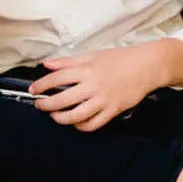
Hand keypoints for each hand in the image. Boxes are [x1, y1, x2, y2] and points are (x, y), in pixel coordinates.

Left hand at [33, 41, 182, 130]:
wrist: (148, 66)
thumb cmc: (122, 58)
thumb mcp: (94, 55)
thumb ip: (69, 61)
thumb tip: (48, 64)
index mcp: (87, 69)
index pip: (57, 78)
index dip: (42, 85)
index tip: (34, 90)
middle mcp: (93, 86)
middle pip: (62, 100)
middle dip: (46, 105)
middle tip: (40, 105)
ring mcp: (104, 100)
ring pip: (76, 116)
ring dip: (60, 118)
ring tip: (55, 116)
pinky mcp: (113, 110)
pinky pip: (93, 124)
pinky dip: (81, 126)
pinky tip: (75, 122)